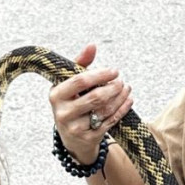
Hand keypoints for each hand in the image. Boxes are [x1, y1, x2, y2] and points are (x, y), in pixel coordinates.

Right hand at [49, 43, 132, 164]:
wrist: (70, 138)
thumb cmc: (71, 103)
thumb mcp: (69, 85)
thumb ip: (80, 64)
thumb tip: (92, 45)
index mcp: (56, 95)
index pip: (79, 81)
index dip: (100, 74)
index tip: (114, 70)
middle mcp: (63, 113)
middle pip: (95, 97)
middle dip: (113, 88)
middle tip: (122, 81)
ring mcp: (75, 128)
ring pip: (104, 110)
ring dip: (120, 97)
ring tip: (126, 88)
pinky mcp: (88, 138)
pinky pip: (110, 121)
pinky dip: (122, 109)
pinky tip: (128, 100)